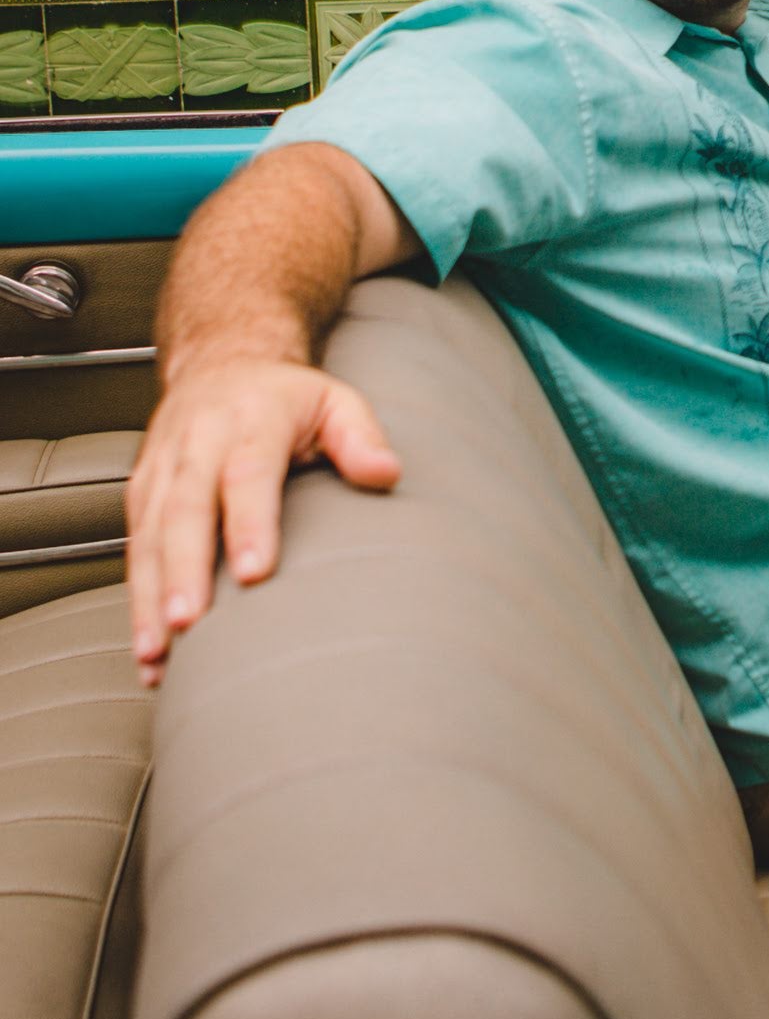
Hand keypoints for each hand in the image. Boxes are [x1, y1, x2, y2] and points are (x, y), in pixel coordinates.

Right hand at [125, 357, 399, 685]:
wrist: (220, 365)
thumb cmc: (286, 397)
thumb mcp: (335, 400)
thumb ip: (361, 436)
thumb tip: (386, 473)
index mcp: (249, 421)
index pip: (247, 474)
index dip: (249, 522)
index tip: (257, 571)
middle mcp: (196, 446)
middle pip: (184, 511)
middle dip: (185, 570)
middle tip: (190, 623)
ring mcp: (161, 471)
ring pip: (148, 537)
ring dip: (150, 597)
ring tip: (158, 653)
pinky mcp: (140, 496)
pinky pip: (133, 551)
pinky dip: (137, 601)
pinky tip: (149, 650)